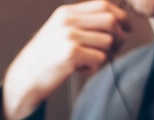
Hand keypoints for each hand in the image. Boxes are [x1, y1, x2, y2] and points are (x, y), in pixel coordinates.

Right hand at [2, 0, 130, 119]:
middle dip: (118, 37)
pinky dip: (94, 68)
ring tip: (86, 62)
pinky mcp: (71, 52)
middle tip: (111, 51)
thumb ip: (83, 24)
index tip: (127, 29)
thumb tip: (117, 23)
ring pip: (108, 42)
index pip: (104, 5)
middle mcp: (67, 20)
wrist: (25, 78)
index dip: (121, 17)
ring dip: (104, 56)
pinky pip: (100, 58)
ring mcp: (69, 35)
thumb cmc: (45, 60)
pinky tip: (80, 70)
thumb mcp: (61, 33)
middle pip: (111, 21)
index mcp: (66, 12)